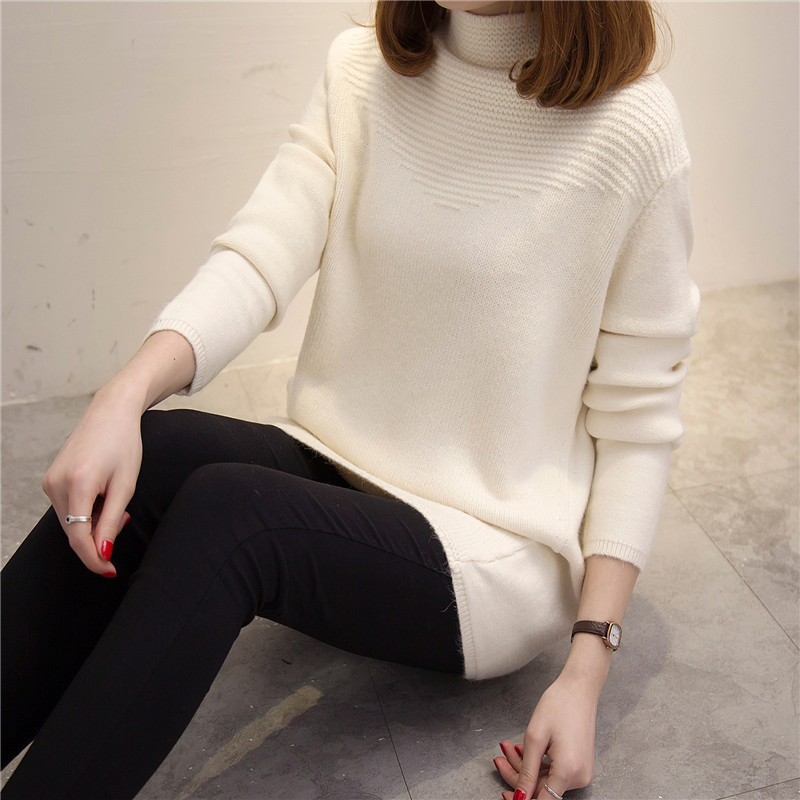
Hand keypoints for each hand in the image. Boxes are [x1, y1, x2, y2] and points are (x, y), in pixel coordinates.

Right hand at [42, 386, 142, 575]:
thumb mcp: (126, 485)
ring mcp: (50, 481)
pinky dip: (86, 511)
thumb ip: (111, 521)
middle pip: (74, 532)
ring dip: (93, 523)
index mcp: (78, 483)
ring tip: (117, 501)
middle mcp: (56, 483)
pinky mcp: (50, 479)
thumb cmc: (124, 444)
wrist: (111, 412)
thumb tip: (101, 553)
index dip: (94, 559)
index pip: (79, 537)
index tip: (110, 570)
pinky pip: (67, 508)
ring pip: (70, 522)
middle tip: (124, 519)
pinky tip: (103, 496)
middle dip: (98, 538)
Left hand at [494, 670, 597, 799]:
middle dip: (517, 774)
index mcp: (568, 771)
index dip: (522, 799)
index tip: (504, 794)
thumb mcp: (535, 737)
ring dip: (525, 766)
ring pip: (546, 780)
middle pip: (541, 789)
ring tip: (509, 747)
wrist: (579, 689)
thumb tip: (520, 798)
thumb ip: (526, 771)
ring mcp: (581, 772)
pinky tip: (524, 749)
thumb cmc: (558, 705)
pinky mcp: (579, 765)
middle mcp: (579, 777)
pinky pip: (554, 772)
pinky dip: (538, 763)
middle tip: (500, 757)